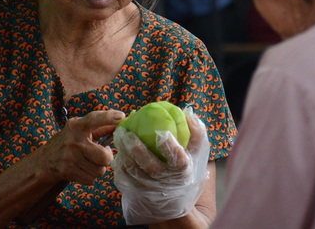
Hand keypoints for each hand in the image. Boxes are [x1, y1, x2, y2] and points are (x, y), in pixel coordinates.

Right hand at [41, 109, 124, 185]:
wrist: (45, 160)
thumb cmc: (70, 142)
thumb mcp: (81, 129)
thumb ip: (101, 126)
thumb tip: (122, 121)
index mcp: (77, 126)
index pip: (94, 119)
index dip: (108, 118)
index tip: (122, 117)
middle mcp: (73, 140)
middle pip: (104, 156)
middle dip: (107, 158)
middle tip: (102, 154)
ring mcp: (69, 157)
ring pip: (99, 170)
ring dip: (98, 168)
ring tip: (91, 162)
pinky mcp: (67, 171)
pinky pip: (91, 179)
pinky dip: (90, 177)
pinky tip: (83, 169)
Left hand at [113, 107, 209, 224]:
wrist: (173, 202)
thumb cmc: (186, 169)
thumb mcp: (197, 154)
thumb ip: (196, 134)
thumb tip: (188, 113)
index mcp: (183, 172)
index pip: (178, 160)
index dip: (170, 147)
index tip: (162, 133)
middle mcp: (166, 182)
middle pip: (150, 166)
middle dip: (138, 150)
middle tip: (128, 133)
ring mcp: (150, 188)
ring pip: (134, 171)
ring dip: (124, 154)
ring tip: (118, 136)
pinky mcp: (136, 191)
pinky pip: (125, 177)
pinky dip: (119, 163)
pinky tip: (116, 148)